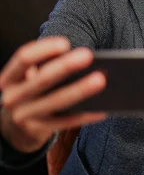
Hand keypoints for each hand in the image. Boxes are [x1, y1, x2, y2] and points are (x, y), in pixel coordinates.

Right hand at [0, 37, 106, 152]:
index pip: (23, 59)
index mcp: (10, 78)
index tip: (65, 43)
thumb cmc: (31, 94)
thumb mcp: (29, 79)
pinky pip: (65, 122)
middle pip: (41, 79)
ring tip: (101, 79)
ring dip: (79, 90)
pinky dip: (84, 115)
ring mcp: (24, 116)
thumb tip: (82, 57)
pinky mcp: (38, 131)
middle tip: (88, 55)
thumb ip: (46, 68)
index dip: (43, 50)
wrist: (14, 128)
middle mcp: (12, 97)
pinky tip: (101, 109)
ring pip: (55, 102)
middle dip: (65, 67)